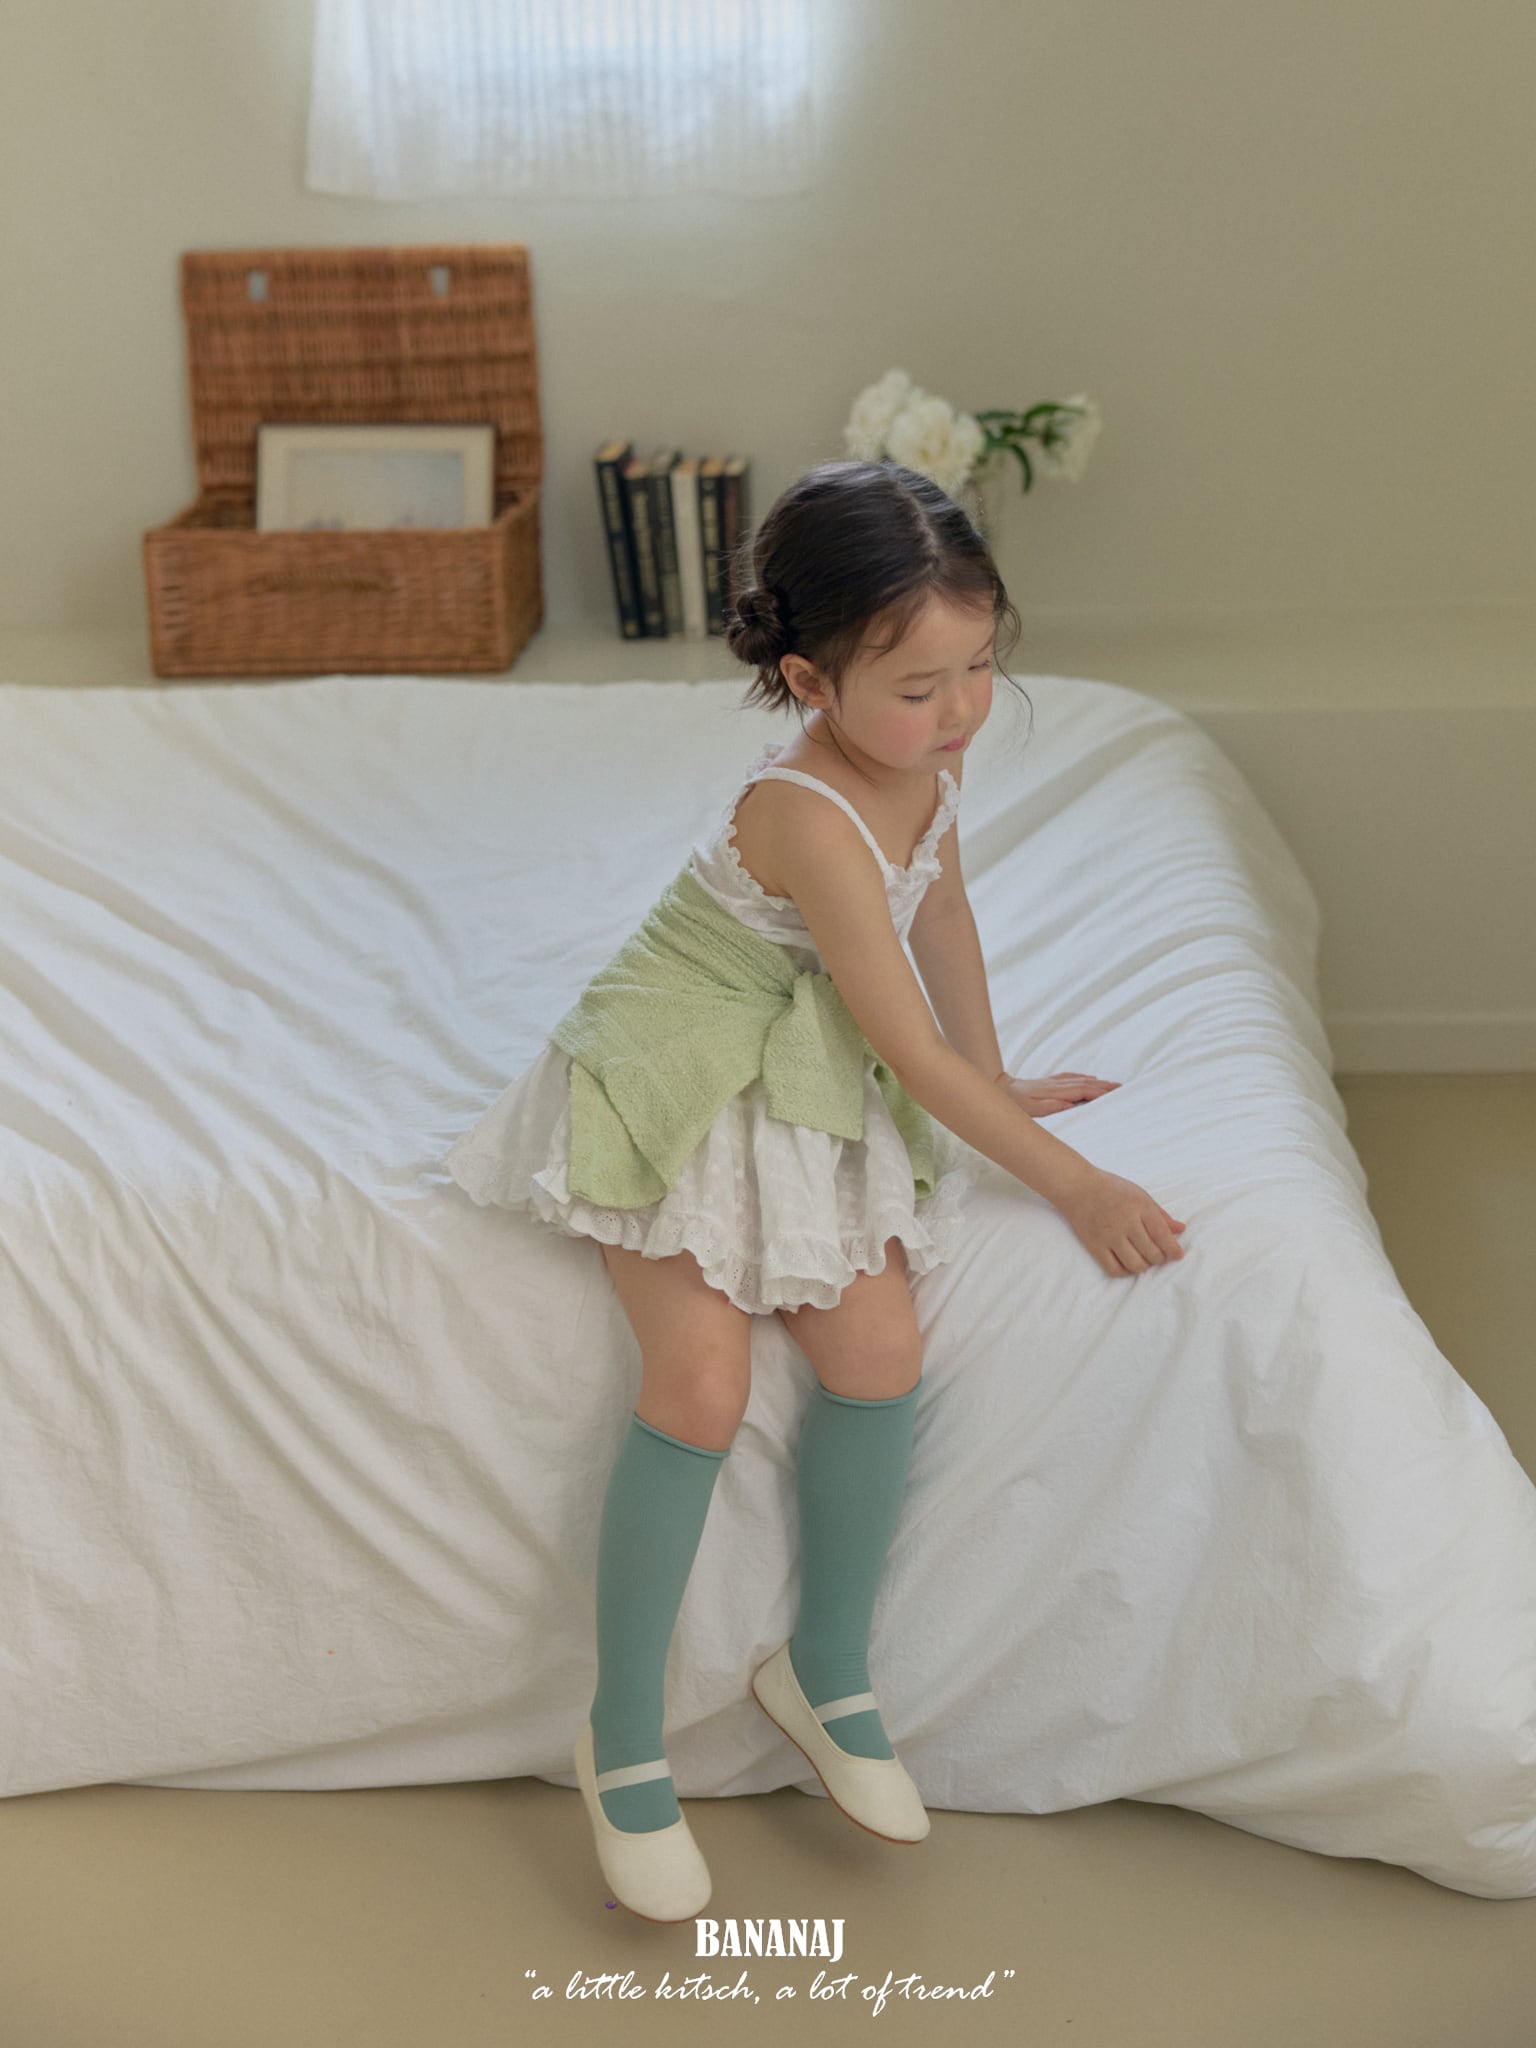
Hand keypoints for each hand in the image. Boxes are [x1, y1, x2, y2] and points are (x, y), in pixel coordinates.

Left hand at [994, 1070, 1120, 1116]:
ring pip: (1081, 1080)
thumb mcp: (1032, 1110)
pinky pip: (1072, 1078)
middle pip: (1087, 1084)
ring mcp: (1054, 1082)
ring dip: (1099, 1082)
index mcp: (1056, 1092)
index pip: (1083, 1091)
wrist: (1000, 1090)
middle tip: (1123, 1089)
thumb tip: (1070, 1105)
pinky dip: (1084, 1078)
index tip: (1115, 1095)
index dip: (1100, 1093)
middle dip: (1106, 1086)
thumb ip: (1051, 1107)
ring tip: (1114, 1085)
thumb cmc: (1015, 1105)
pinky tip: (1092, 1080)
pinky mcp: (1050, 1082)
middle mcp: (1058, 1084)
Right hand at [1057, 1167, 1187, 1278]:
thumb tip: (1180, 1230)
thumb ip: (1160, 1214)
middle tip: (1159, 1255)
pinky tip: (1128, 1264)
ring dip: (1144, 1265)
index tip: (1177, 1255)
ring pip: (1136, 1264)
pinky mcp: (1095, 1246)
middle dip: (1160, 1258)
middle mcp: (1125, 1222)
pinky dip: (1125, 1271)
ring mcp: (1109, 1236)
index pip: (1163, 1236)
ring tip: (1143, 1258)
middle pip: (1152, 1253)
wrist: (1077, 1187)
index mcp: (1140, 1206)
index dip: (1173, 1250)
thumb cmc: (1111, 1188)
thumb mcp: (1139, 1194)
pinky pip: (1114, 1269)